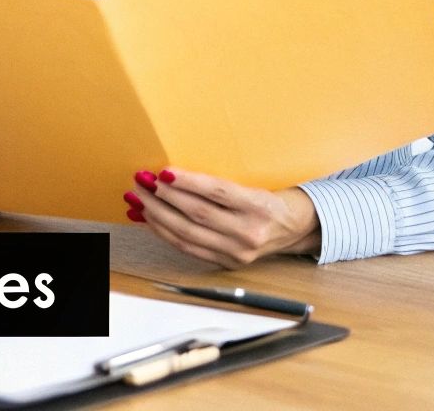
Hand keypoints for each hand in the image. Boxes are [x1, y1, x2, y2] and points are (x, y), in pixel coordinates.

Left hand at [125, 167, 319, 267]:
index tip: (163, 172)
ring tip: (137, 199)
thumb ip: (219, 186)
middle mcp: (249, 232)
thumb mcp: (253, 185)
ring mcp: (237, 251)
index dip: (188, 182)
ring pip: (188, 233)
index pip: (217, 192)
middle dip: (163, 197)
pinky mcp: (227, 262)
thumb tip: (172, 175)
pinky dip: (164, 233)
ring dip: (157, 215)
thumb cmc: (270, 199)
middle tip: (141, 181)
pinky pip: (188, 247)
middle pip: (197, 214)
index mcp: (258, 206)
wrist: (296, 228)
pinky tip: (148, 219)